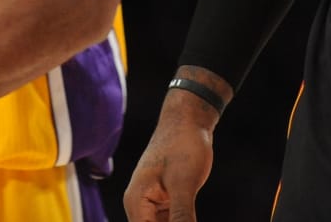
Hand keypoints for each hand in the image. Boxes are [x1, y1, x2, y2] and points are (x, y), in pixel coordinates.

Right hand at [121, 92, 218, 220]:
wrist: (189, 119)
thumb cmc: (183, 145)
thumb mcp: (184, 184)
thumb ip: (182, 217)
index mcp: (137, 203)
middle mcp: (140, 207)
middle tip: (190, 221)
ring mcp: (152, 205)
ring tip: (192, 219)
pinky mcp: (166, 201)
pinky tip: (192, 220)